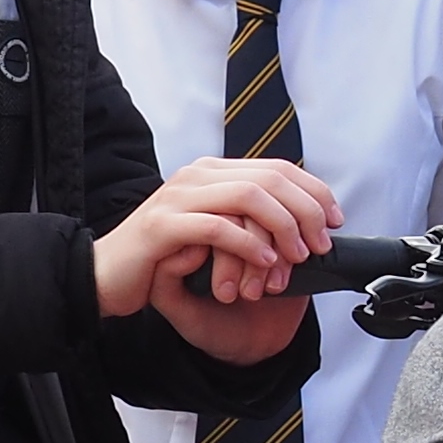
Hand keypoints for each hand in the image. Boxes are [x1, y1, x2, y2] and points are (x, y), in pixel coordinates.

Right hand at [93, 156, 340, 332]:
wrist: (105, 274)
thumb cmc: (162, 259)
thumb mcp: (213, 232)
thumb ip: (246, 220)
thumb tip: (301, 224)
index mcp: (213, 173)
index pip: (278, 168)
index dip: (314, 192)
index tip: (336, 221)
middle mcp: (198, 176)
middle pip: (271, 179)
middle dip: (306, 211)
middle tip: (322, 244)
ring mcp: (179, 197)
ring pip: (249, 197)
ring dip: (282, 227)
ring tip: (297, 257)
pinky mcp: (164, 226)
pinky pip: (217, 228)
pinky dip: (249, 246)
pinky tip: (266, 264)